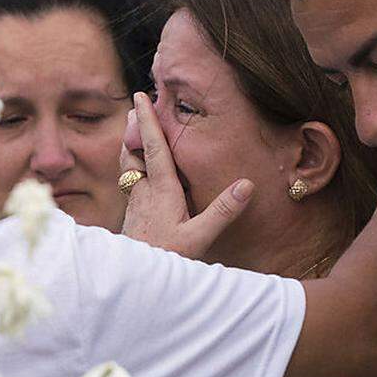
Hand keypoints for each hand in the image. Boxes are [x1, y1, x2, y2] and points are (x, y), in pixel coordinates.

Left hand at [119, 92, 253, 258]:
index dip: (147, 120)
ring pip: (130, 166)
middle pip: (135, 151)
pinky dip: (133, 165)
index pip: (153, 147)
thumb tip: (246, 184)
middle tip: (135, 105)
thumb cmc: (167, 257)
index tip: (140, 97)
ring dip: (131, 145)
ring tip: (132, 129)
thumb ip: (222, 211)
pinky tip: (137, 171)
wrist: (135, 279)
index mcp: (160, 189)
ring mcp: (136, 202)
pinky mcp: (133, 214)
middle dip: (135, 127)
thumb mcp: (200, 237)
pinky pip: (131, 181)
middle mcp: (144, 191)